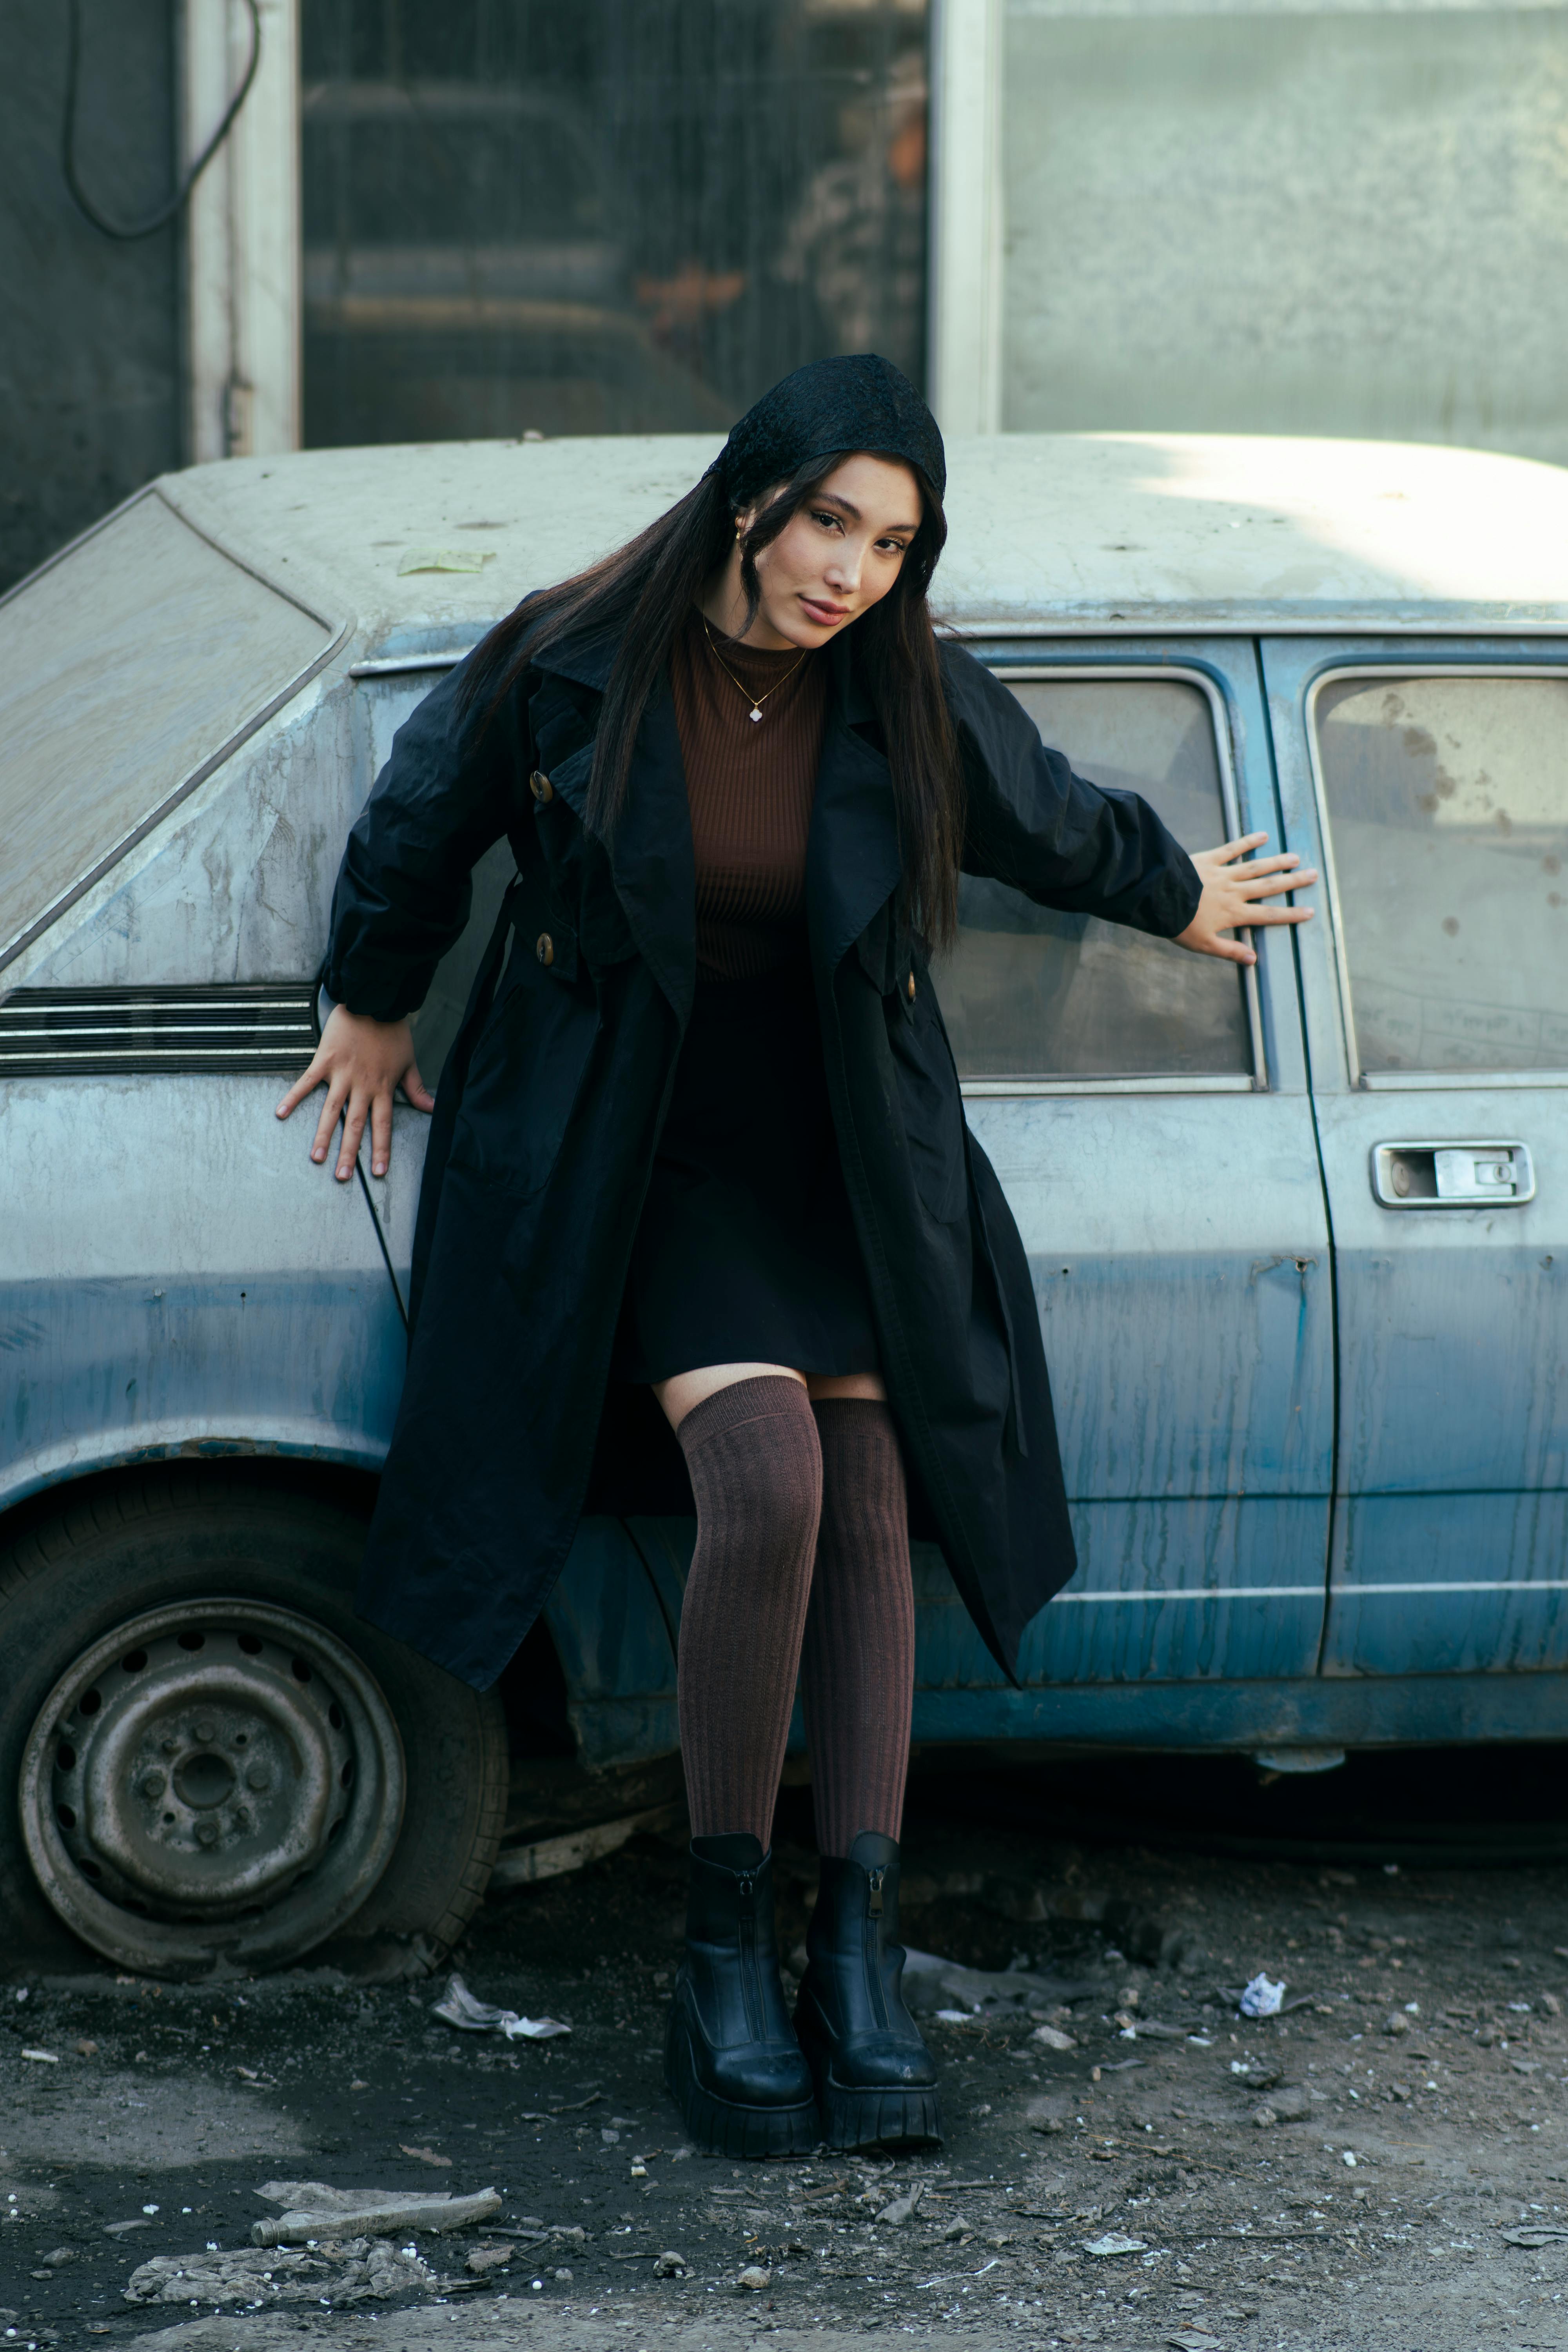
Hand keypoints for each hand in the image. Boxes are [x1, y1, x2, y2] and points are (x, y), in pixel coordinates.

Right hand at [274, 1004, 433, 1179]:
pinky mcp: (324, 1060)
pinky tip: (280, 1113)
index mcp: (383, 1088)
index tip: (378, 1172)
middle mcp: (362, 1086)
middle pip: (355, 1125)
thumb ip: (416, 1089)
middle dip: (349, 1153)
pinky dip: (293, 1097)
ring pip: (332, 1111)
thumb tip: (432, 1109)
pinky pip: (307, 1082)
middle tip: (343, 1177)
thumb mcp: (409, 1062)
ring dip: (323, 1135)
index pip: (383, 1125)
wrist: (374, 1002)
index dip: (381, 1149)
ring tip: (316, 1158)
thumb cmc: (392, 1031)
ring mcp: (342, 1074)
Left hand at [1175, 832, 1317, 966]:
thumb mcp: (1204, 945)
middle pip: (1269, 887)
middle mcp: (1234, 892)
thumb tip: (1254, 959)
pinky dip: (1248, 842)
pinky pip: (1232, 849)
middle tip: (1313, 875)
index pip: (1268, 915)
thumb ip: (1230, 951)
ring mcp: (1223, 874)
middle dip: (1292, 882)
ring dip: (1277, 862)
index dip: (1290, 914)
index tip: (1309, 911)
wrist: (1157, 899)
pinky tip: (1263, 835)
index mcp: (1234, 914)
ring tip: (1295, 858)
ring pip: (1256, 867)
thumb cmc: (1178, 925)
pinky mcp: (1209, 860)